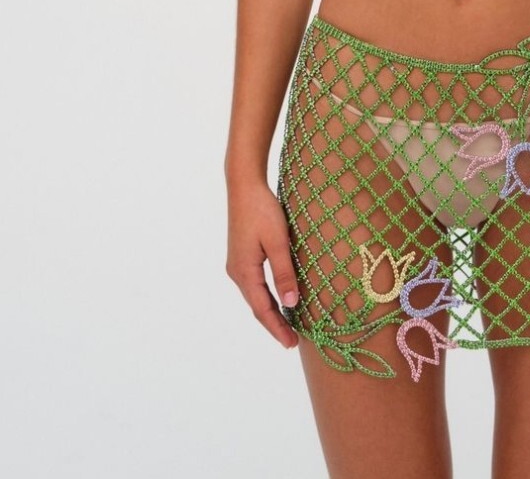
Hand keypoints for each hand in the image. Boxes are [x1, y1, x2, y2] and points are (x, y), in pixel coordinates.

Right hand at [225, 176, 300, 349]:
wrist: (244, 185)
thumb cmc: (262, 210)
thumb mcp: (278, 242)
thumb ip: (284, 274)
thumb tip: (291, 305)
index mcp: (244, 272)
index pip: (263, 309)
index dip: (277, 328)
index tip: (291, 344)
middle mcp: (237, 272)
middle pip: (257, 305)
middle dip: (274, 324)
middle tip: (292, 341)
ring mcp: (237, 264)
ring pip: (256, 295)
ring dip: (271, 311)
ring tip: (288, 325)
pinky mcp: (241, 255)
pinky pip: (255, 284)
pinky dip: (267, 296)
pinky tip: (278, 297)